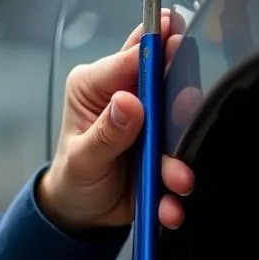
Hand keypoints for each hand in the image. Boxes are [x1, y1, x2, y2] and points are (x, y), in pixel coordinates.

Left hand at [37, 11, 197, 232]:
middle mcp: (128, 98)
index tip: (177, 45)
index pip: (133, 54)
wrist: (83, 214)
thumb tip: (128, 101)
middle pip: (166, 81)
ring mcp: (152, 123)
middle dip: (181, 104)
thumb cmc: (73, 176)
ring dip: (181, 154)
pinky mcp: (167, 148)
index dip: (158, 45)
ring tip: (177, 180)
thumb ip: (105, 133)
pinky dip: (178, 183)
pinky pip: (182, 160)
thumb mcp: (81, 159)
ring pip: (180, 124)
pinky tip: (170, 204)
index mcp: (97, 85)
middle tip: (184, 125)